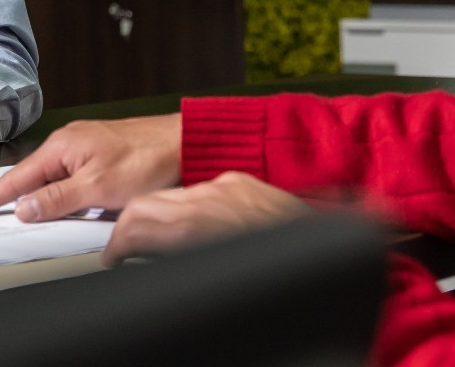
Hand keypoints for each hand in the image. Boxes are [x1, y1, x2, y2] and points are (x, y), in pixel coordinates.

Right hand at [0, 114, 183, 220]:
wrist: (185, 142)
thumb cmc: (147, 159)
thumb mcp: (98, 187)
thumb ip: (57, 199)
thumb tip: (23, 208)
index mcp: (62, 147)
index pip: (18, 177)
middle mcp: (69, 143)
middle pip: (32, 177)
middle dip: (10, 197)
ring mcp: (85, 147)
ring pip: (52, 178)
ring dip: (37, 196)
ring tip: (17, 212)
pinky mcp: (100, 154)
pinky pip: (69, 176)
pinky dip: (59, 191)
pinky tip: (59, 203)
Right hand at [102, 172, 311, 265]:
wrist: (342, 243)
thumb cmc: (292, 273)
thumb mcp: (220, 271)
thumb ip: (179, 258)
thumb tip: (153, 265)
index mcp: (200, 227)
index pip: (136, 226)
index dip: (115, 245)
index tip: (112, 258)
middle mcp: (210, 200)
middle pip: (145, 204)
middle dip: (126, 227)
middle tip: (121, 250)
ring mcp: (228, 186)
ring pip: (172, 194)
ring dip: (155, 214)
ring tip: (153, 237)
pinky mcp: (244, 181)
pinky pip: (202, 189)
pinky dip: (187, 206)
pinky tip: (192, 223)